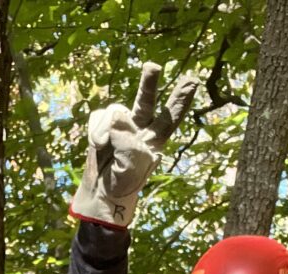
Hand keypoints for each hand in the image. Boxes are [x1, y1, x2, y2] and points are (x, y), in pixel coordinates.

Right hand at [71, 62, 199, 227]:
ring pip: (115, 111)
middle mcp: (140, 128)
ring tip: (104, 147)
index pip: (169, 118)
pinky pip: (99, 118)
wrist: (99, 192)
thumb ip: (127, 143)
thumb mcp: (130, 169)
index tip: (192, 81)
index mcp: (154, 141)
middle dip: (149, 83)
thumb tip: (117, 116)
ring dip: (106, 129)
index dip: (180, 101)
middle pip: (146, 101)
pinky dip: (96, 132)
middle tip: (153, 66)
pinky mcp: (103, 125)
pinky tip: (98, 145)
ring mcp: (120, 125)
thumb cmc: (122, 183)